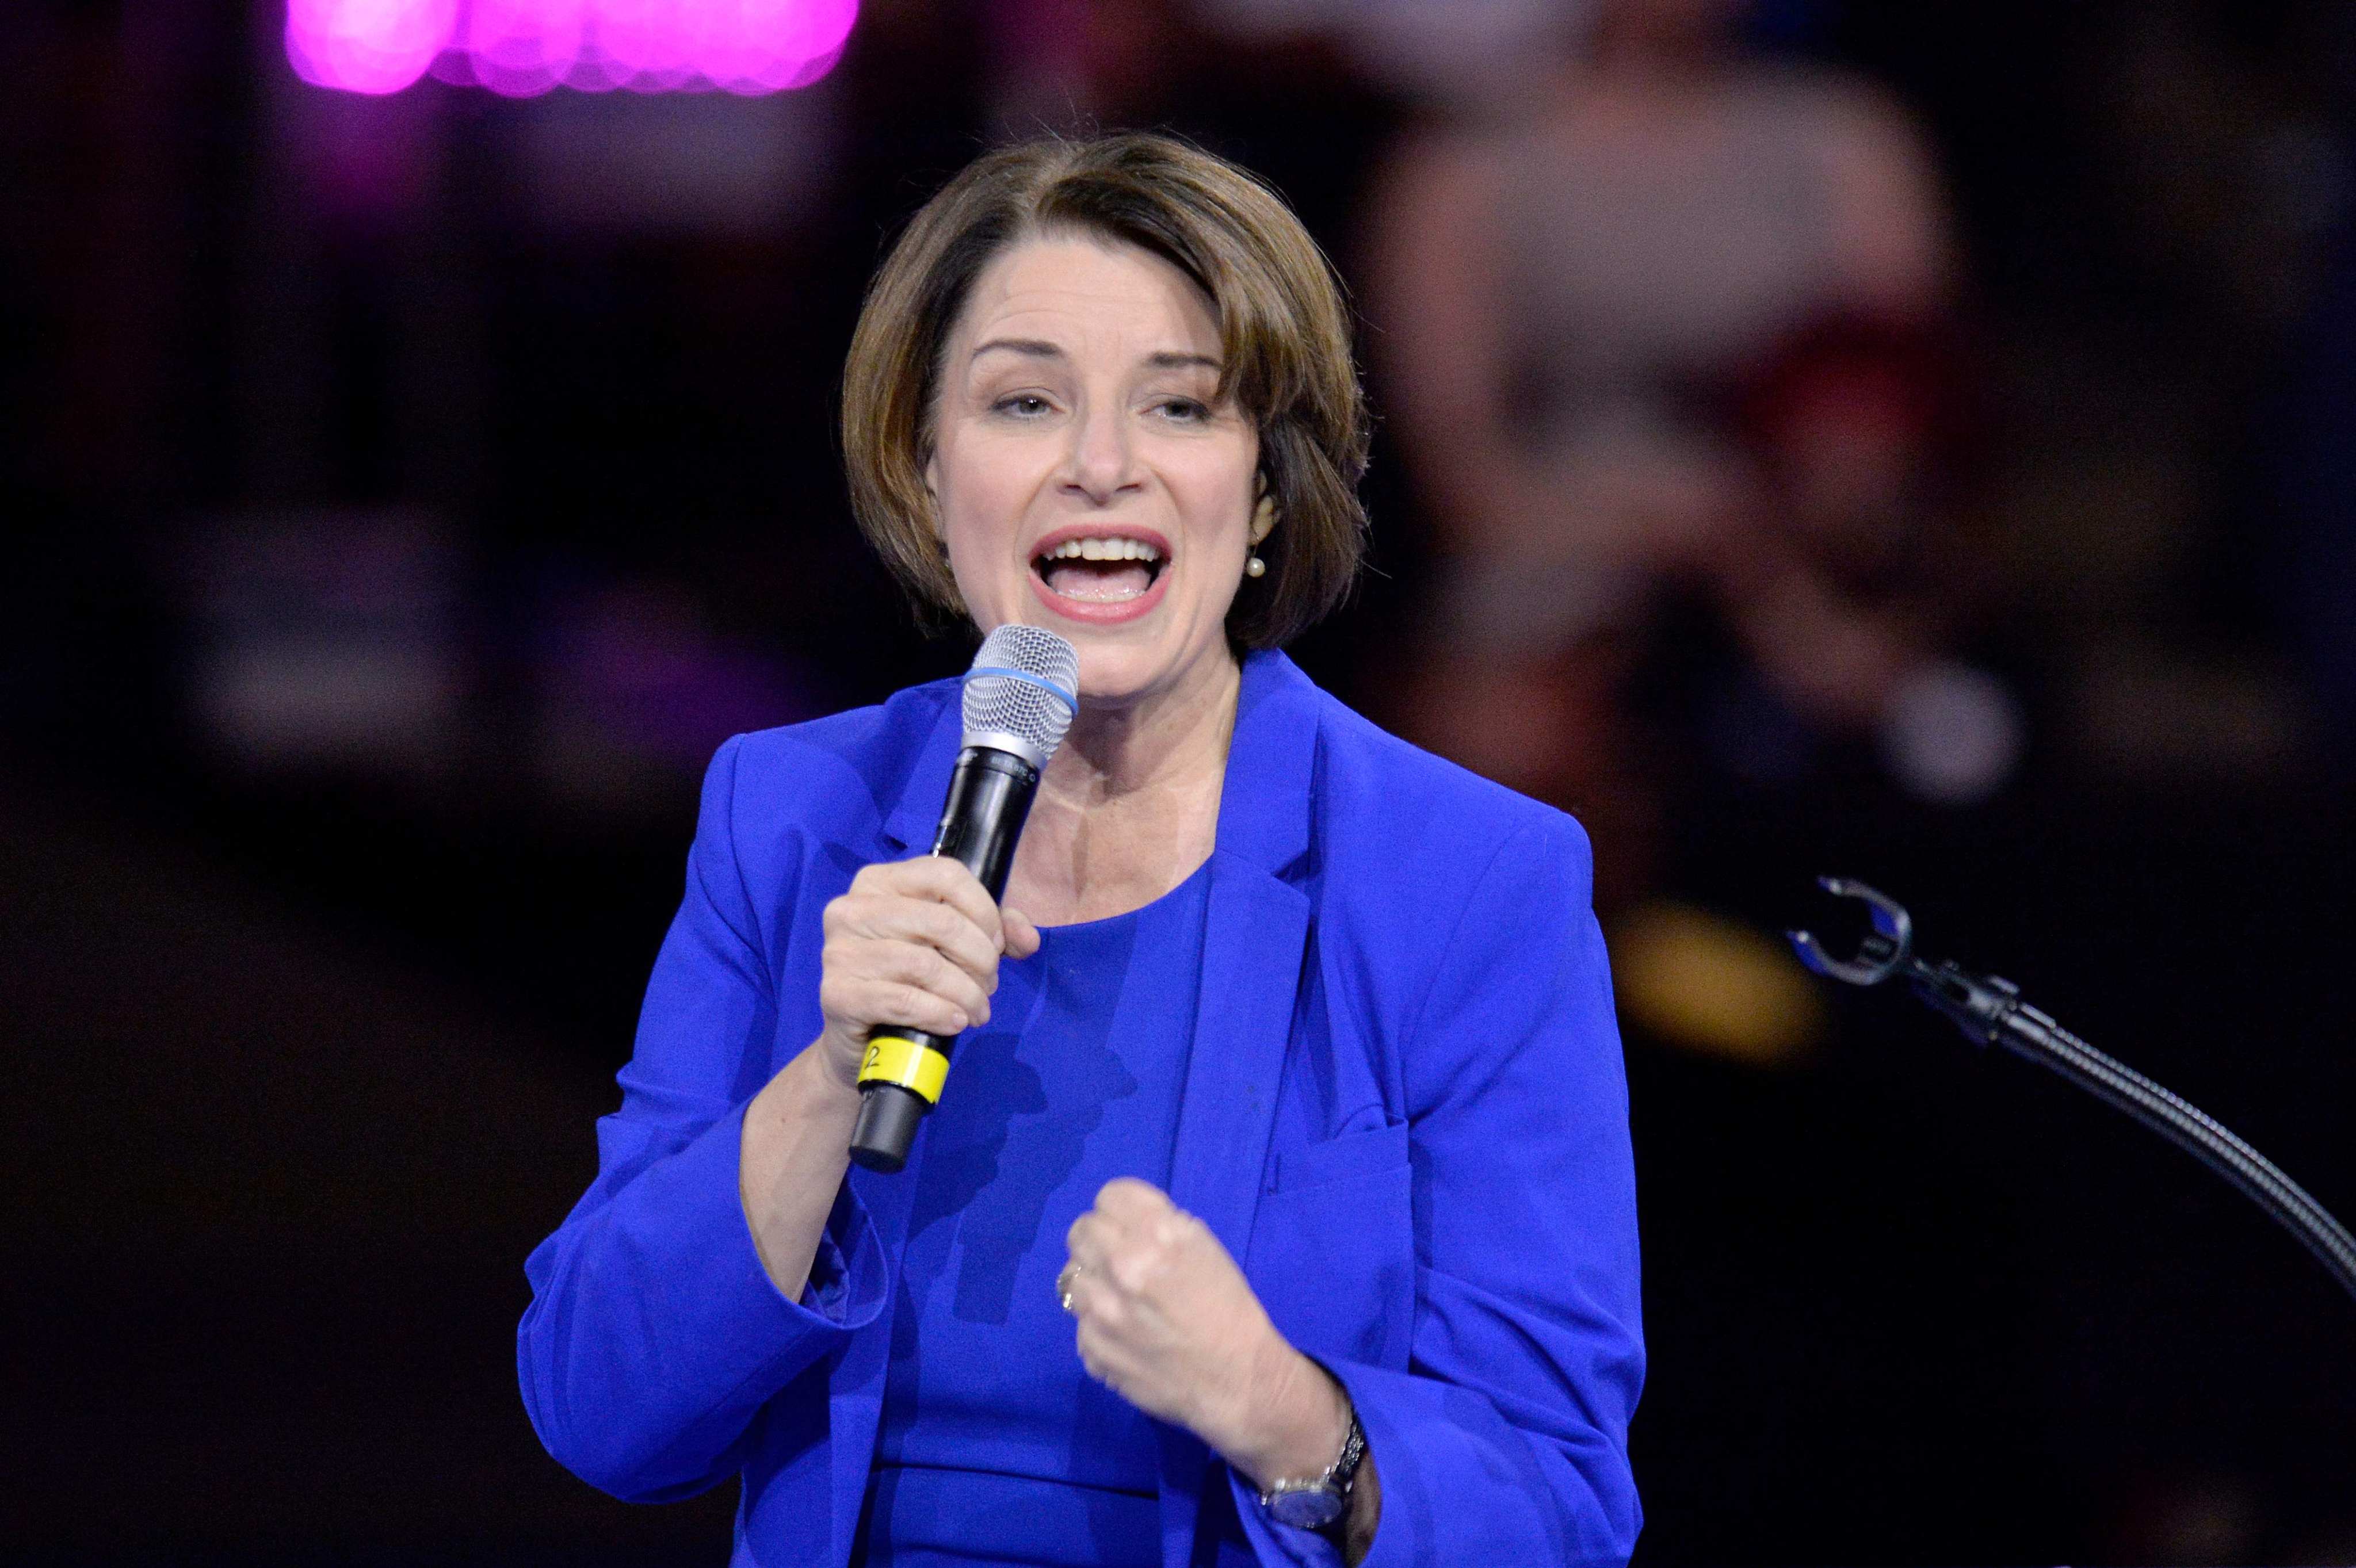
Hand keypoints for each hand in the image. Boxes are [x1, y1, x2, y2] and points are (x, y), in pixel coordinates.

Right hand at [813, 856, 1039, 1091]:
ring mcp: (839, 951)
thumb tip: (1028, 938)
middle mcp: (852, 908)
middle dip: (981, 959)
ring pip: (926, 965)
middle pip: (942, 921)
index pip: (946, 874)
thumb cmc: (907, 982)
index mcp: (879, 881)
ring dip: (966, 993)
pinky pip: (906, 1000)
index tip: (996, 944)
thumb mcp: (951, 947)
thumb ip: (993, 931)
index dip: (985, 911)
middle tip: (988, 985)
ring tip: (977, 1009)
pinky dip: (942, 1014)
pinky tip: (955, 1021)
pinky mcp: (838, 994)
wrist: (861, 1042)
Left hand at [1061, 1179, 1347, 1488]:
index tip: (1131, 1227)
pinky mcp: (1092, 1348)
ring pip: (1072, 1276)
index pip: (1108, 1197)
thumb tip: (1123, 1222)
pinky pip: (1079, 1321)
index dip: (1122, 1211)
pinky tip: (1127, 1336)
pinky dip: (1098, 1326)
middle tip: (1121, 1261)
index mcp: (1156, 1235)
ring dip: (1095, 1284)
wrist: (1237, 1380)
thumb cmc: (1228, 1309)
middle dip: (1101, 1241)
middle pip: (1081, 1231)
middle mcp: (1122, 1267)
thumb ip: (1160, 1225)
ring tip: (1123, 1301)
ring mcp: (1101, 1311)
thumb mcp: (1204, 1248)